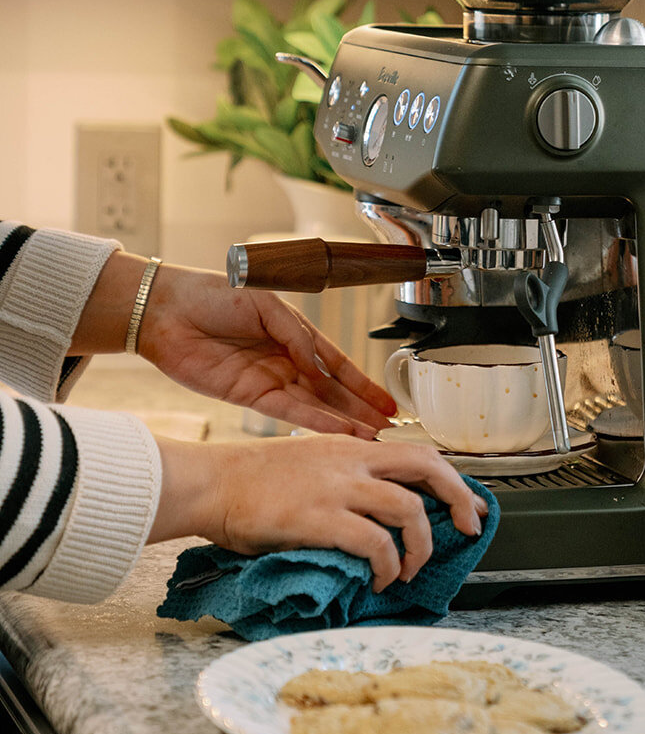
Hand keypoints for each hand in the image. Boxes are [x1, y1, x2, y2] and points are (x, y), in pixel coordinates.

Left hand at [138, 263, 396, 436]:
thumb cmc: (211, 295)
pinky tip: (336, 431)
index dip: (363, 384)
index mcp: (295, 334)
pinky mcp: (249, 396)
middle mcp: (286, 361)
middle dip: (361, 410)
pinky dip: (313, 423)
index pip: (338, 364)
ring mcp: (269, 380)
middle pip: (332, 392)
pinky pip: (288, 412)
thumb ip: (296, 334)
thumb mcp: (264, 303)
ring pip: (315, 407)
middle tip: (388, 429)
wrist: (166, 310)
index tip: (387, 403)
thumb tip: (319, 364)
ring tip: (370, 438)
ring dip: (343, 422)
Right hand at [149, 435, 488, 589]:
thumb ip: (344, 476)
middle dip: (458, 498)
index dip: (452, 478)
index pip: (418, 452)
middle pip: (428, 467)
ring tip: (410, 569)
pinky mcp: (318, 517)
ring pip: (408, 510)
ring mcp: (336, 488)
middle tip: (469, 528)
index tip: (468, 502)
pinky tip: (380, 578)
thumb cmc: (250, 480)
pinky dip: (387, 564)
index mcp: (350, 448)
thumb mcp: (308, 462)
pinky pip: (374, 542)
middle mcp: (350, 461)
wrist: (209, 483)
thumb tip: (376, 510)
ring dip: (421, 545)